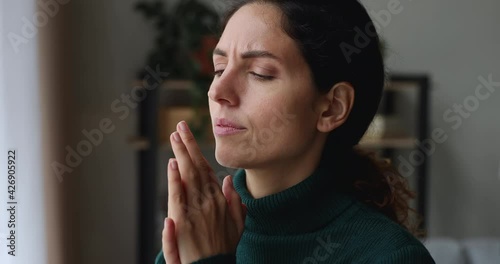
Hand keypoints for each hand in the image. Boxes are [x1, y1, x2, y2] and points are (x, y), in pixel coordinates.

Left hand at [162, 121, 245, 263]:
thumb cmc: (224, 248)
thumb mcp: (237, 225)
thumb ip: (235, 202)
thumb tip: (227, 181)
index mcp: (220, 200)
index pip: (207, 171)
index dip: (197, 153)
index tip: (189, 139)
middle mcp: (209, 200)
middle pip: (196, 167)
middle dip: (187, 145)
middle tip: (179, 127)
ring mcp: (196, 209)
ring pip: (187, 176)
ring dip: (180, 154)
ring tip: (174, 137)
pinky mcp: (183, 219)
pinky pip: (177, 194)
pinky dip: (174, 178)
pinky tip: (171, 162)